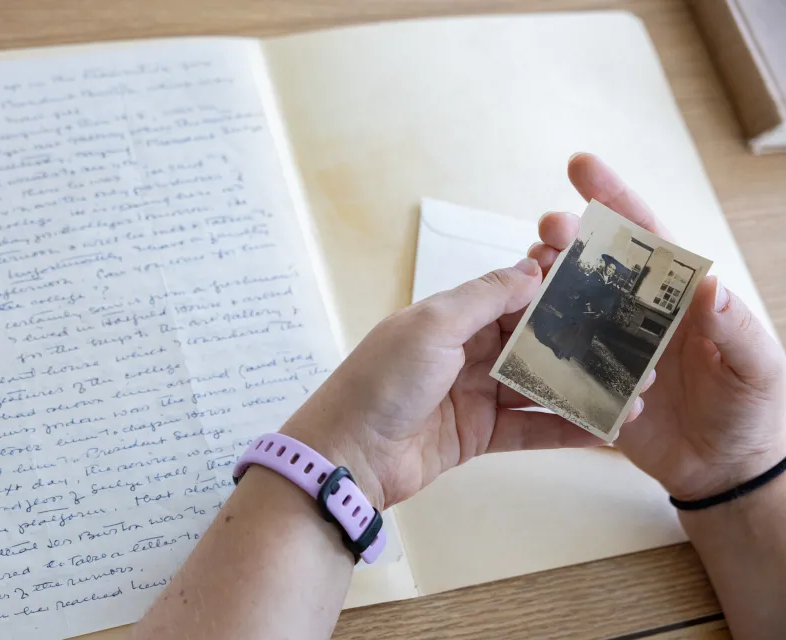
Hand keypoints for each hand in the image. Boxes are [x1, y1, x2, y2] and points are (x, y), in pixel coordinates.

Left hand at [281, 258, 602, 509]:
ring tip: (633, 389)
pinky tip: (606, 429)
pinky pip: (529, 428)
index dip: (555, 290)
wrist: (348, 456)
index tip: (605, 286)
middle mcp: (465, 352)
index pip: (513, 296)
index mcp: (450, 317)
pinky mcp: (478, 435)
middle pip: (532, 342)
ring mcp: (473, 395)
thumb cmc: (382, 380)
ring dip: (582, 389)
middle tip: (633, 344)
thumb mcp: (431, 326)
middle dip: (579, 343)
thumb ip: (484, 298)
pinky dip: (565, 428)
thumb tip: (533, 269)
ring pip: (538, 387)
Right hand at [532, 153, 785, 500]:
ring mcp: (605, 346)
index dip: (613, 198)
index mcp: (676, 297)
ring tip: (525, 274)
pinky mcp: (587, 383)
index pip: (644, 237)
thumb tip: (710, 285)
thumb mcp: (757, 368)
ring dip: (541, 284)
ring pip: (563, 304)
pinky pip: (555, 360)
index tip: (580, 166)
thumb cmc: (750, 410)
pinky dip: (535, 345)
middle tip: (547, 227)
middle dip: (566, 237)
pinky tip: (515, 332)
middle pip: (591, 264)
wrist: (724, 468)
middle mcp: (633, 313)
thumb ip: (736, 328)